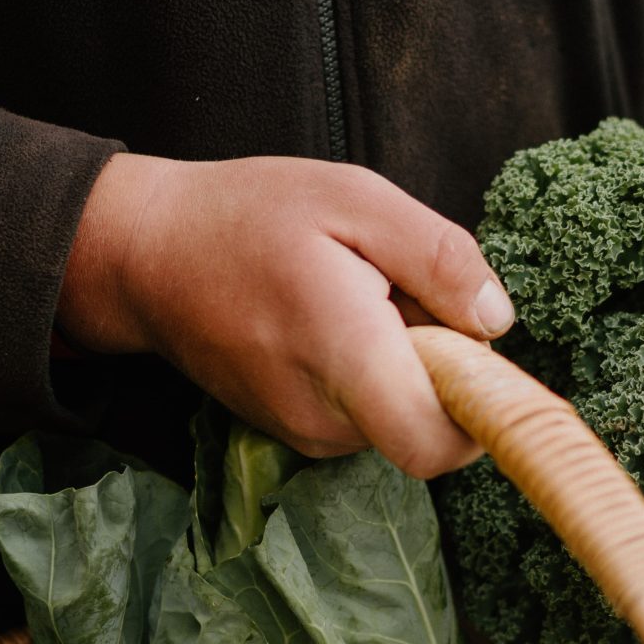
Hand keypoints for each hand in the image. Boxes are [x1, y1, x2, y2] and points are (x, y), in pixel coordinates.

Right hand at [56, 153, 515, 478]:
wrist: (146, 257)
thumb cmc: (248, 217)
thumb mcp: (357, 198)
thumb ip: (438, 258)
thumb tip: (496, 321)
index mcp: (346, 358)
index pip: (438, 445)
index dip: (480, 409)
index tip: (468, 343)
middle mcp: (325, 418)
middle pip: (429, 426)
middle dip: (440, 367)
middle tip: (396, 294)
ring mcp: (305, 435)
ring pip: (397, 418)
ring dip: (400, 366)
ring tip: (351, 297)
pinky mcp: (293, 434)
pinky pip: (363, 415)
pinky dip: (367, 373)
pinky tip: (328, 321)